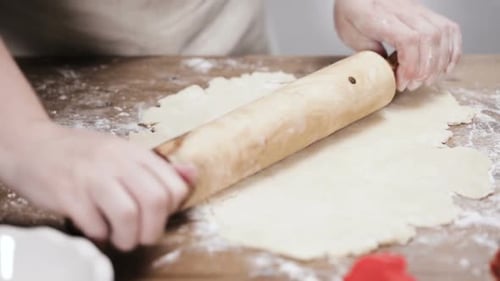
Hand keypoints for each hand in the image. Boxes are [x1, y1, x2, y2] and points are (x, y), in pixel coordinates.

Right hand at [0, 122, 194, 250]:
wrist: (33, 147)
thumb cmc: (83, 154)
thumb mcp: (123, 152)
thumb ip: (156, 167)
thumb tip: (192, 174)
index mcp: (135, 152)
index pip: (173, 185)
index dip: (172, 208)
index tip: (159, 214)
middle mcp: (117, 162)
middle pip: (155, 200)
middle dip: (153, 229)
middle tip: (142, 235)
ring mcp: (92, 177)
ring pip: (128, 215)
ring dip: (128, 237)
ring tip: (121, 238)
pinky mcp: (69, 194)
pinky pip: (95, 225)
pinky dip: (100, 235)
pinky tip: (97, 229)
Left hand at [334, 0, 461, 90]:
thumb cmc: (352, 11)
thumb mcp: (349, 35)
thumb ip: (369, 52)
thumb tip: (388, 71)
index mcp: (381, 17)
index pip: (409, 40)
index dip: (411, 65)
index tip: (402, 81)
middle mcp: (404, 11)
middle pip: (429, 38)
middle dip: (424, 69)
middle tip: (412, 85)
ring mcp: (418, 10)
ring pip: (442, 34)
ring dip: (439, 62)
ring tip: (426, 79)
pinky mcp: (426, 13)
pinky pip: (449, 28)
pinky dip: (452, 49)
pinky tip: (444, 66)